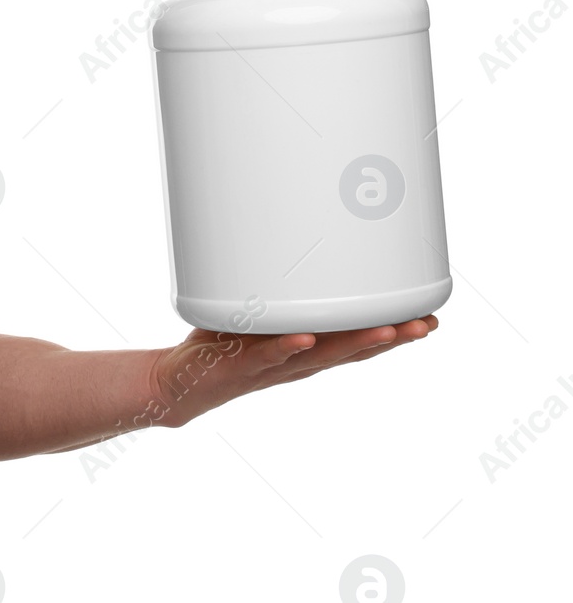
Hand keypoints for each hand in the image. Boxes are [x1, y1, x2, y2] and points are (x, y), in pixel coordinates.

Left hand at [147, 315, 438, 427]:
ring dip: (354, 345)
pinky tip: (305, 339)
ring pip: (321, 356)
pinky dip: (285, 347)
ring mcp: (273, 365)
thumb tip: (298, 237)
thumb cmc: (224, 343)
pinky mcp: (241, 364)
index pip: (359, 341)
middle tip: (428, 324)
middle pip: (354, 351)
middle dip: (393, 338)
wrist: (184, 381)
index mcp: (309, 349)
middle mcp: (299, 361)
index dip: (396, 332)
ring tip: (388, 332)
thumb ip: (282, 286)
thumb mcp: (261, 312)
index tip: (432, 318)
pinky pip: (266, 354)